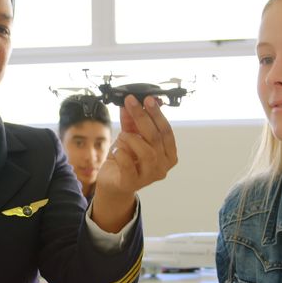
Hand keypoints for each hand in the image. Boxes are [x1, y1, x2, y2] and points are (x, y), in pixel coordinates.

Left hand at [91, 95, 178, 231]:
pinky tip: (116, 149)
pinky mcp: (132, 183)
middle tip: (131, 102)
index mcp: (169, 154)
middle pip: (156, 137)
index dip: (157, 113)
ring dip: (131, 138)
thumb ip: (132, 122)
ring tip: (122, 136)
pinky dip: (120, 152)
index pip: (166, 131)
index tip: (147, 99)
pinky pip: (128, 164)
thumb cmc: (125, 159)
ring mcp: (149, 177)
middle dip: (142, 116)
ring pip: (147, 152)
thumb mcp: (130, 137)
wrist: (113, 182)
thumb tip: (131, 102)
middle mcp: (163, 166)